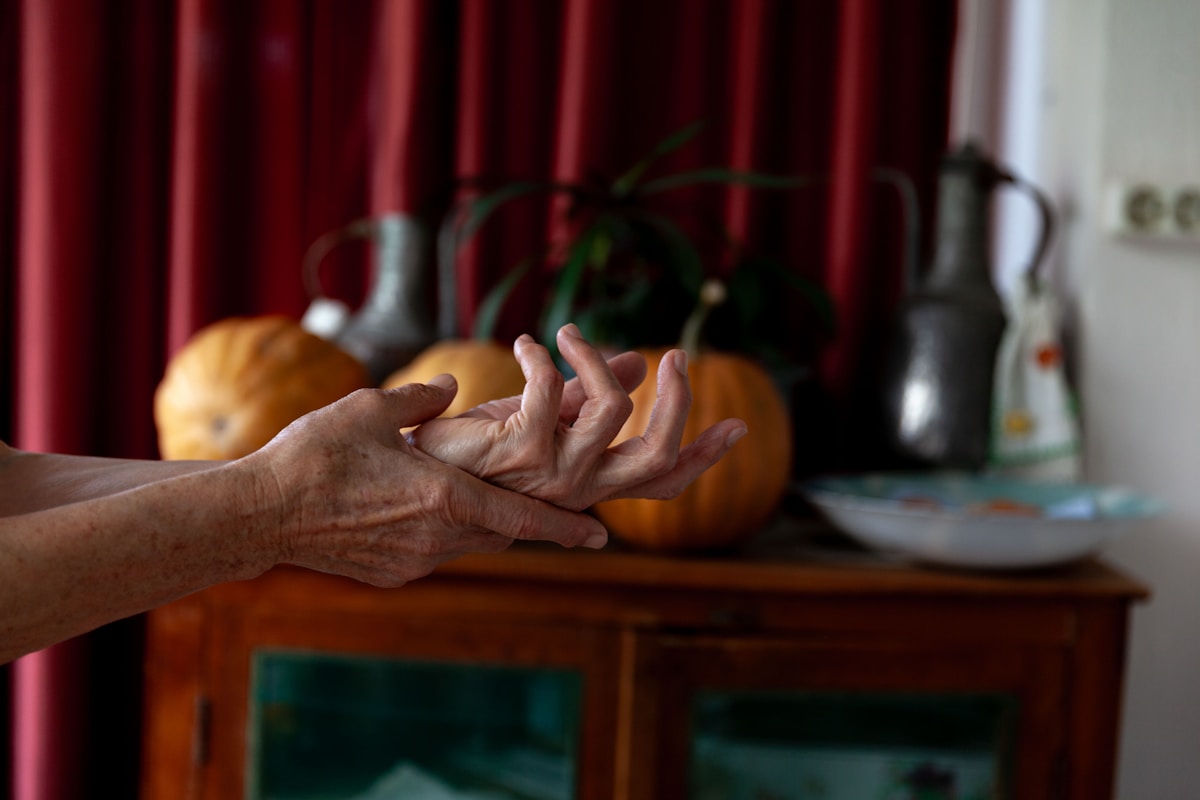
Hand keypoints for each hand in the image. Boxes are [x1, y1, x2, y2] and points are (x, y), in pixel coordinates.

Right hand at [243, 381, 608, 586]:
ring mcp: (414, 561)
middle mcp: (438, 536)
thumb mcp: (371, 409)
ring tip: (491, 504)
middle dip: (532, 521)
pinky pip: (435, 554)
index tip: (602, 536)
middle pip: (502, 532)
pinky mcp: (390, 573)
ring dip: (487, 526)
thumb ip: (422, 398)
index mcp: (445, 494)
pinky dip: (446, 535)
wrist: (260, 513)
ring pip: (471, 545)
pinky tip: (428, 516)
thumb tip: (452, 387)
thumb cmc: (314, 454)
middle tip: (561, 511)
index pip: (523, 517)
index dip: (566, 527)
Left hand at [407, 324, 747, 511]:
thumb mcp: (548, 419)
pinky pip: (554, 389)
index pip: (663, 481)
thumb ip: (590, 397)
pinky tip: (525, 346)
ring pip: (615, 407)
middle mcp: (584, 488)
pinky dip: (542, 357)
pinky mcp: (524, 449)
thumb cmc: (480, 448)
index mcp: (594, 484)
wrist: (422, 472)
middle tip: (676, 356)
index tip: (737, 425)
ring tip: (566, 334)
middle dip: (679, 401)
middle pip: (659, 454)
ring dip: (594, 357)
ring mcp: (556, 474)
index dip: (705, 456)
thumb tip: (634, 363)